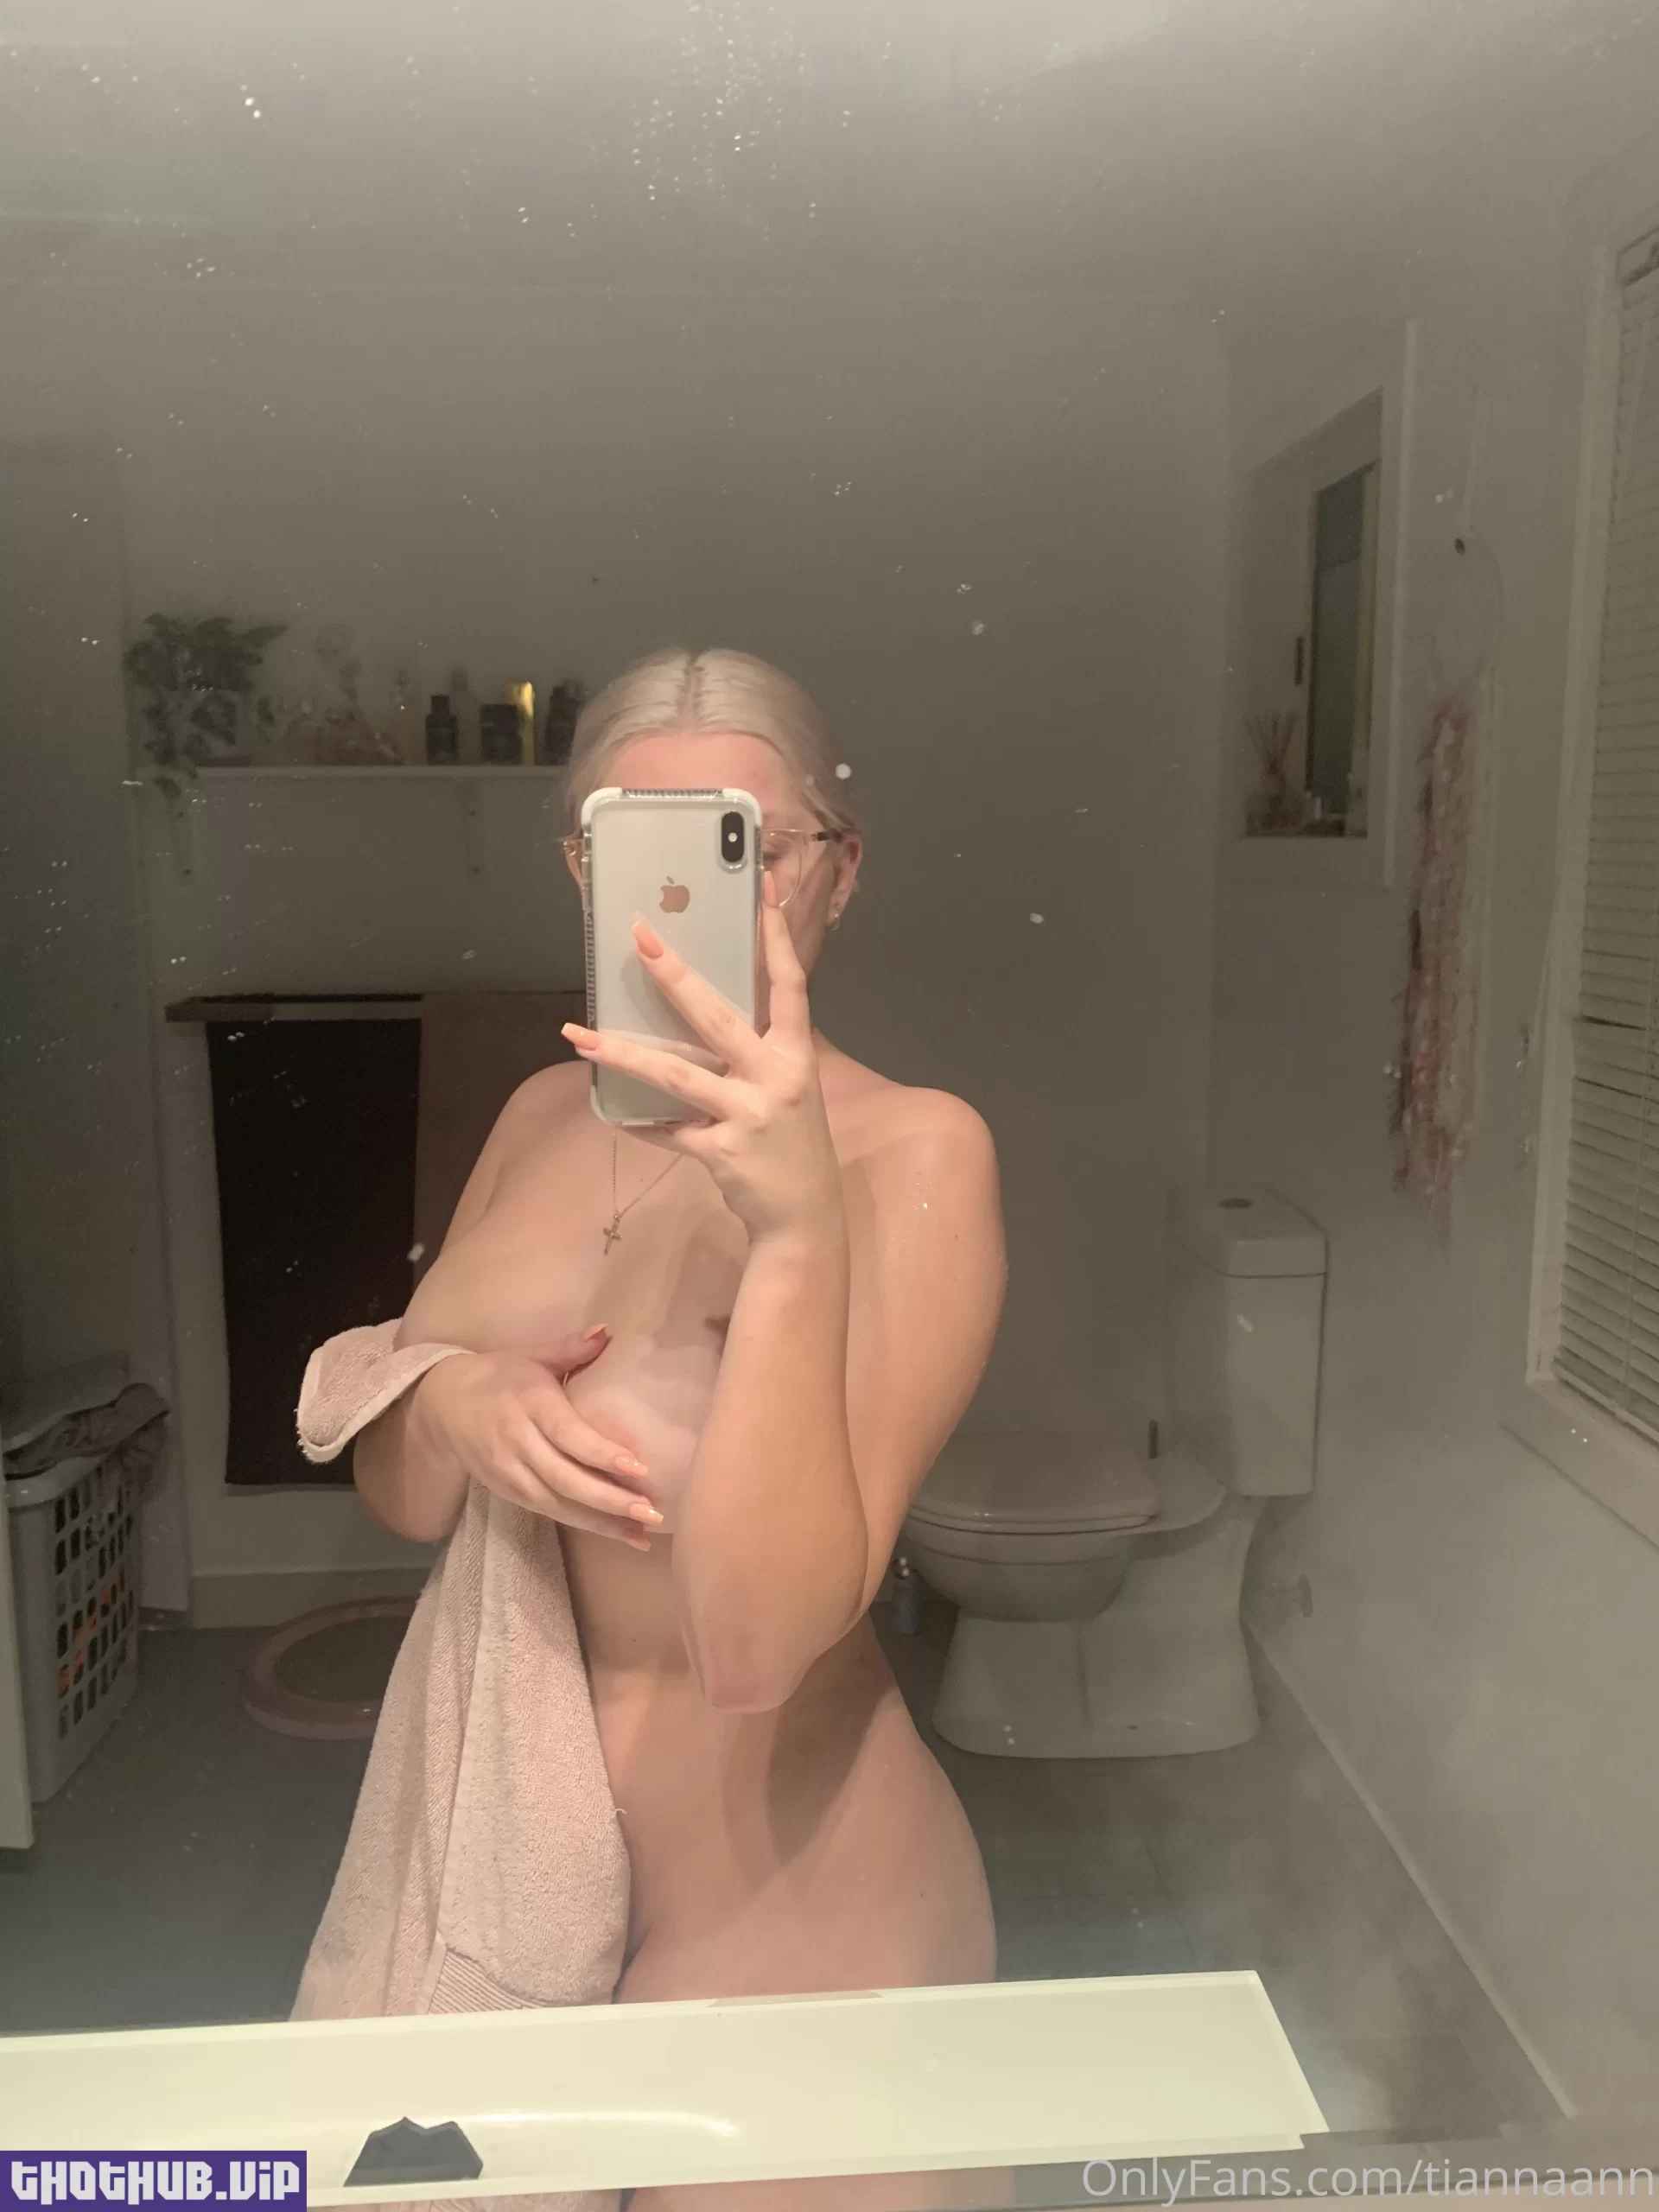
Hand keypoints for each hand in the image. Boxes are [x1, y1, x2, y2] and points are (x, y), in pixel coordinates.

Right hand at [409, 1326, 661, 1548]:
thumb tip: (608, 1331)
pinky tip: (619, 1533)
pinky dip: (585, 1524)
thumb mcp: (531, 1355)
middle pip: (564, 1478)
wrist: (440, 1406)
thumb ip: (570, 1348)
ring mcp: (510, 1472)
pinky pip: (550, 1512)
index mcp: (528, 1403)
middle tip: (651, 1512)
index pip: (566, 1434)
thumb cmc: (498, 1375)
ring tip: (642, 1533)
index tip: (637, 1467)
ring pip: (558, 1504)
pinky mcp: (508, 1493)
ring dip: (602, 1522)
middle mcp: (517, 1442)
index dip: (600, 1453)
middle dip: (609, 1500)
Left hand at [562, 877, 843, 1242]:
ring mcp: (749, 1114)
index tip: (759, 888)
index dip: (775, 935)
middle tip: (638, 936)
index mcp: (797, 1053)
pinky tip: (612, 1112)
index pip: (789, 983)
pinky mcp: (722, 1152)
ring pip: (676, 1074)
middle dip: (674, 974)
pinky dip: (639, 1122)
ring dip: (623, 1054)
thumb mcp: (788, 1085)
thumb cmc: (791, 1139)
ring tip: (578, 1034)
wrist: (805, 1214)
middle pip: (717, 1016)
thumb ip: (755, 1048)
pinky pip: (667, 1130)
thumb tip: (697, 1007)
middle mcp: (777, 1077)